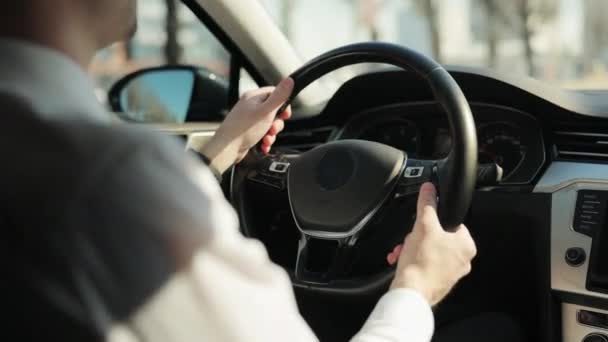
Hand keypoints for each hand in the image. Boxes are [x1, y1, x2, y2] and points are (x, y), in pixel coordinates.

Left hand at [199, 78, 293, 172]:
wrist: (226, 149)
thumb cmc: (243, 129)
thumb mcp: (266, 111)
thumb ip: (279, 97)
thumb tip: (289, 80)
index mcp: (254, 97)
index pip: (274, 93)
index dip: (283, 103)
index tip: (285, 114)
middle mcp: (250, 106)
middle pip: (273, 111)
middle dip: (276, 124)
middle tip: (272, 129)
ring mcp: (249, 120)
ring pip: (269, 125)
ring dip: (271, 135)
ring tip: (266, 140)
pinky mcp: (248, 132)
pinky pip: (262, 134)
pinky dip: (265, 141)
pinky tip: (263, 146)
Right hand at [387, 183, 476, 305]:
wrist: (411, 292)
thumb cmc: (421, 263)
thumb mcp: (423, 225)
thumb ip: (427, 204)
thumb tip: (429, 189)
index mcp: (467, 246)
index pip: (452, 222)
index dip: (434, 220)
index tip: (422, 223)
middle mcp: (463, 260)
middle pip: (438, 237)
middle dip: (418, 236)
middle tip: (410, 239)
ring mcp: (451, 272)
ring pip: (429, 250)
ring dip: (412, 248)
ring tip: (404, 251)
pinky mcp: (438, 281)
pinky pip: (425, 264)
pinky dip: (413, 260)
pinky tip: (403, 260)